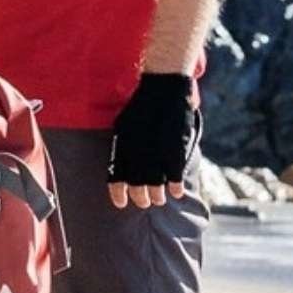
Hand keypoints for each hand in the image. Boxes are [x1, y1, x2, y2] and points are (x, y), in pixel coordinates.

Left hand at [107, 73, 200, 209]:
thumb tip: (118, 163)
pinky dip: (175, 187)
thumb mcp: (122, 124)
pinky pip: (175, 176)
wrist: (163, 89)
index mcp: (122, 147)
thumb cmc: (141, 106)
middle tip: (143, 203)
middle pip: (137, 185)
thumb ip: (120, 145)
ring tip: (158, 200)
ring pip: (156, 185)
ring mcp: (157, 153)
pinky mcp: (176, 150)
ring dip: (157, 196)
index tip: (120, 203)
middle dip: (140, 198)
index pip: (117, 177)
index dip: (118, 194)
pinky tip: (175, 193)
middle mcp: (138, 153)